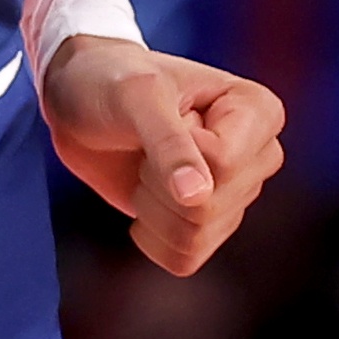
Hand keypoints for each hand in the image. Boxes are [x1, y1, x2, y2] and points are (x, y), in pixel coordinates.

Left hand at [41, 37, 283, 275]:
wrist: (79, 100)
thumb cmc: (111, 80)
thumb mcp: (135, 97)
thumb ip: (169, 143)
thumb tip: (199, 198)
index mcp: (258, 110)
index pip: (225, 163)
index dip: (176, 148)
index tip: (160, 114)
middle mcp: (259, 155)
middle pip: (211, 207)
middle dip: (158, 181)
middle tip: (145, 141)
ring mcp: (236, 194)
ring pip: (196, 237)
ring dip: (151, 206)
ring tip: (145, 164)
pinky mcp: (208, 224)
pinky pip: (186, 258)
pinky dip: (151, 235)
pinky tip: (144, 197)